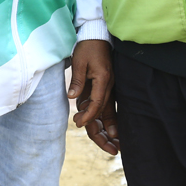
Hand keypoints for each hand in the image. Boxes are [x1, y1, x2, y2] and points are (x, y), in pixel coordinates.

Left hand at [68, 39, 117, 154]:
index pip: (96, 104)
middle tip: (110, 150)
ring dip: (109, 130)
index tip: (77, 123)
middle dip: (107, 133)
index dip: (87, 116)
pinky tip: (106, 131)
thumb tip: (72, 98)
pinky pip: (106, 107)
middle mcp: (109, 87)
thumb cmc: (88, 47)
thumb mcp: (79, 62)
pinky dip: (106, 120)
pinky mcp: (106, 87)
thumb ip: (77, 80)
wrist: (97, 35)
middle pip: (106, 114)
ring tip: (112, 146)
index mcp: (103, 80)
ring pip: (108, 113)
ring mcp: (109, 88)